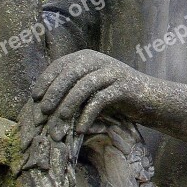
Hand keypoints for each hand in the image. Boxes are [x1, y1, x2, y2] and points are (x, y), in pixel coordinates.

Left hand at [32, 50, 146, 135]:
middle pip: (71, 73)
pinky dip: (88, 114)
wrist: (152, 99)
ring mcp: (113, 72)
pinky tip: (81, 128)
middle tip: (43, 111)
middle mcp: (100, 60)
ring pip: (85, 85)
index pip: (61, 64)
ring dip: (69, 103)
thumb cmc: (117, 96)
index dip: (46, 80)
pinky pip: (101, 99)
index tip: (35, 97)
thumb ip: (74, 87)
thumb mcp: (93, 88)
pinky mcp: (125, 87)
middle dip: (54, 92)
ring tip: (61, 119)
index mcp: (89, 57)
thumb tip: (44, 102)